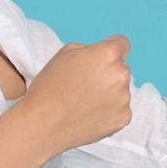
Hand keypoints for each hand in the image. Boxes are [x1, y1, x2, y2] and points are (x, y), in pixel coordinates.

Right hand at [18, 34, 133, 154]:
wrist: (42, 124)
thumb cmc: (50, 85)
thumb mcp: (65, 53)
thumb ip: (91, 49)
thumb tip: (105, 57)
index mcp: (108, 54)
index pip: (123, 43)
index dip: (110, 48)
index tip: (102, 57)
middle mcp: (121, 75)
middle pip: (122, 67)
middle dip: (108, 72)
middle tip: (85, 83)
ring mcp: (124, 99)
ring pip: (121, 89)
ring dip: (109, 92)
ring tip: (84, 101)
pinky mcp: (123, 118)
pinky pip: (120, 109)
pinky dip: (108, 110)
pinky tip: (89, 113)